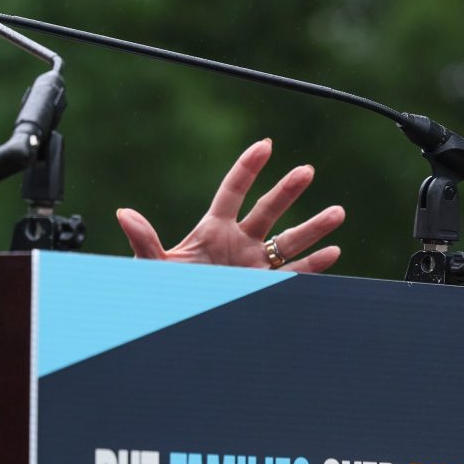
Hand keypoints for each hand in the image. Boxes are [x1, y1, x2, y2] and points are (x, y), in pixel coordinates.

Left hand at [116, 138, 342, 272]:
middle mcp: (239, 241)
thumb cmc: (164, 290)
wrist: (179, 319)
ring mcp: (255, 263)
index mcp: (212, 229)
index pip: (233, 190)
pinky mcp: (264, 286)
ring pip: (289, 240)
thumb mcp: (153, 264)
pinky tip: (333, 253)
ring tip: (338, 212)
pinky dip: (314, 265)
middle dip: (288, 190)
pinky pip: (294, 274)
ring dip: (314, 227)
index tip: (266, 145)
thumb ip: (144, 240)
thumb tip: (124, 214)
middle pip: (268, 210)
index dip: (248, 167)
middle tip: (307, 170)